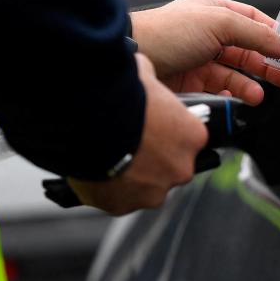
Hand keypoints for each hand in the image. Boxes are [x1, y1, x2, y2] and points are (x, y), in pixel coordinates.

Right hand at [69, 54, 208, 214]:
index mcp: (192, 136)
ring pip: (146, 187)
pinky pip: (119, 199)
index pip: (189, 138)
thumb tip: (145, 74)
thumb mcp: (144, 73)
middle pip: (170, 166)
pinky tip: (96, 171)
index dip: (169, 132)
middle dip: (153, 158)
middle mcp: (180, 168)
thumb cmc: (120, 95)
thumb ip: (152, 82)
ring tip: (108, 157)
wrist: (86, 120)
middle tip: (129, 143)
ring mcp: (153, 192)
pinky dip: (109, 190)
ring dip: (132, 176)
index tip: (154, 127)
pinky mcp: (124, 206)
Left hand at [130, 0, 279, 103]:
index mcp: (216, 11)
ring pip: (236, 73)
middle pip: (249, 50)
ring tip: (261, 94)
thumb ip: (256, 35)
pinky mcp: (191, 82)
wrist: (130, 55)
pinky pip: (220, 89)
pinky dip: (233, 96)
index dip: (275, 36)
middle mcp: (208, 34)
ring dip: (252, 83)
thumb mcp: (219, 23)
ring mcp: (200, 58)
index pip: (254, 22)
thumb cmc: (166, 32)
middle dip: (270, 64)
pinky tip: (240, 99)